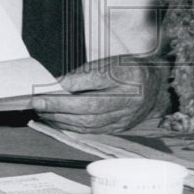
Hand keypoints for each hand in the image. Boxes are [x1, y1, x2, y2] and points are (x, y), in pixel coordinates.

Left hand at [34, 58, 169, 133]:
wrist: (156, 87)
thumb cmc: (129, 70)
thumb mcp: (109, 62)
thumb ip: (84, 74)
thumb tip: (56, 86)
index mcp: (126, 75)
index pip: (93, 82)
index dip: (67, 88)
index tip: (45, 89)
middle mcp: (128, 99)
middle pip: (89, 107)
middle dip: (59, 107)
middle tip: (37, 104)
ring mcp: (125, 117)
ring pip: (89, 123)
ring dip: (62, 119)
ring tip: (43, 112)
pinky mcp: (120, 129)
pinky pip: (92, 130)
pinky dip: (72, 126)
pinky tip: (58, 121)